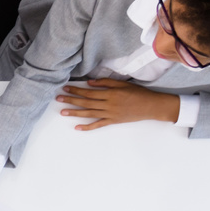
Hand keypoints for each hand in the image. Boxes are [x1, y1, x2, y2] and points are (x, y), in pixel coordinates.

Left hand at [58, 79, 180, 129]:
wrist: (151, 106)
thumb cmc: (138, 93)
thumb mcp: (122, 84)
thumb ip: (106, 83)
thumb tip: (90, 83)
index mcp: (110, 93)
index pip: (89, 92)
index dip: (76, 90)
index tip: (65, 88)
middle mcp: (108, 104)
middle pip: (86, 102)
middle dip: (71, 100)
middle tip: (58, 99)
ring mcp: (110, 114)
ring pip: (89, 113)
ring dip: (75, 113)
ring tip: (62, 112)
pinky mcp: (113, 121)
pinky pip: (98, 125)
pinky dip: (87, 127)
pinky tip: (77, 127)